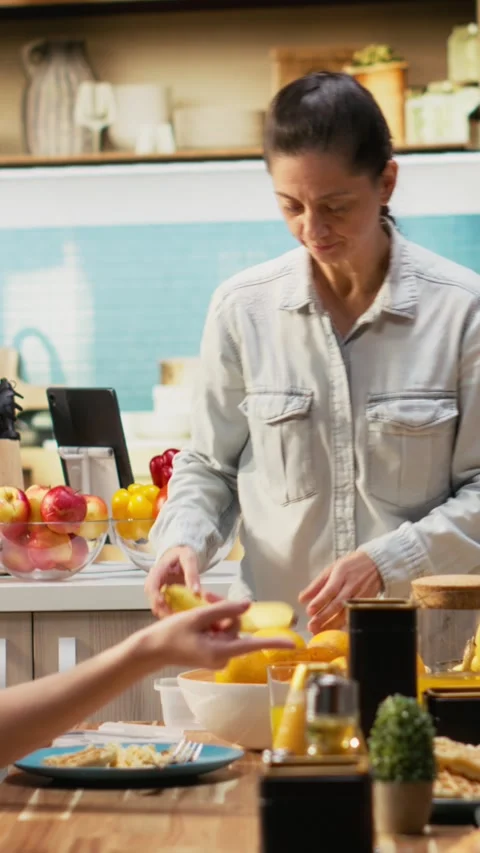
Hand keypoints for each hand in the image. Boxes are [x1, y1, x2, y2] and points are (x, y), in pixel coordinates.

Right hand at [135, 600, 295, 671]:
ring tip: (198, 608)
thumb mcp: (198, 617)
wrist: (153, 649)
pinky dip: (212, 622)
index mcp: (221, 651)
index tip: (292, 644)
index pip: (253, 645)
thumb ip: (224, 610)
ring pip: (228, 627)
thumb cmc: (172, 634)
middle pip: (236, 626)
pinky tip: (198, 619)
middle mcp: (223, 656)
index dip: (273, 642)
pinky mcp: (213, 652)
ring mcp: (218, 655)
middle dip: (223, 611)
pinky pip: (221, 632)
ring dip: (216, 615)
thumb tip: (248, 605)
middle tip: (206, 597)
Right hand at [145, 546, 200, 616]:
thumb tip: (196, 592)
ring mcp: (157, 589)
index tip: (163, 605)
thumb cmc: (184, 554)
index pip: (150, 586)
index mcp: (157, 571)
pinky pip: (163, 606)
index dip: (155, 597)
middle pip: (152, 599)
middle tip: (175, 618)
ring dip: (165, 613)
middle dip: (161, 610)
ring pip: (157, 605)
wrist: (181, 553)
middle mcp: (154, 582)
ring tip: (179, 619)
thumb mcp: (189, 559)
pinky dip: (170, 612)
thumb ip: (192, 574)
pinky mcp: (163, 595)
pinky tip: (181, 616)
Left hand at [298, 551, 381, 634]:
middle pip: (338, 604)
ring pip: (346, 613)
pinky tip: (333, 631)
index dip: (320, 601)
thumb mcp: (332, 569)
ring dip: (332, 624)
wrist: (376, 564)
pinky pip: (354, 616)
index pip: (330, 589)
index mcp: (342, 574)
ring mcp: (361, 596)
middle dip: (324, 617)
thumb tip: (302, 599)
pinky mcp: (366, 603)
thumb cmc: (350, 566)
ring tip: (319, 631)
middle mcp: (352, 586)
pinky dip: (343, 624)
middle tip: (312, 626)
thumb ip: (316, 585)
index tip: (309, 610)